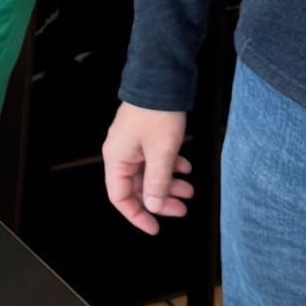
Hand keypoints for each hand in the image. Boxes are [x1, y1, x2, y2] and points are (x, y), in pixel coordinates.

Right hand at [102, 103, 193, 234]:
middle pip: (137, 187)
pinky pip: (155, 159)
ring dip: (169, 184)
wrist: (161, 78)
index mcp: (117, 159)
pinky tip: (185, 166)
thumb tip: (154, 207)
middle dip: (160, 200)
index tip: (155, 227)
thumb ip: (157, 184)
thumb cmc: (157, 113)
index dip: (137, 215)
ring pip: (149, 174)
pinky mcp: (144, 135)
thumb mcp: (161, 153)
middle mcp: (120, 153)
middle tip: (181, 209)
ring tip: (189, 189)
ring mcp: (133, 144)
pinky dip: (170, 167)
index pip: (120, 198)